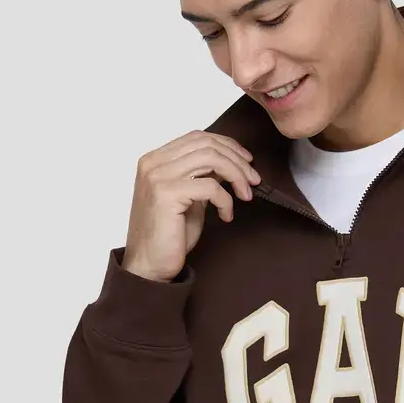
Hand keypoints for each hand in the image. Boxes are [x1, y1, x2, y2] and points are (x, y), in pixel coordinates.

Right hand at [122, 130, 261, 281]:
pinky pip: (210, 187)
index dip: (227, 145)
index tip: (247, 161)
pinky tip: (226, 216)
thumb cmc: (170, 234)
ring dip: (236, 176)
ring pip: (211, 159)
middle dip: (237, 161)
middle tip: (254, 180)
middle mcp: (153, 163)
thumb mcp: (190, 197)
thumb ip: (202, 176)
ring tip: (246, 195)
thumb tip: (229, 163)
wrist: (150, 265)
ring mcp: (158, 176)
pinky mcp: (167, 194)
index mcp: (156, 159)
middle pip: (207, 144)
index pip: (198, 137)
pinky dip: (226, 200)